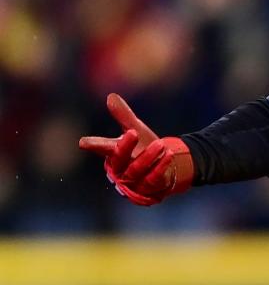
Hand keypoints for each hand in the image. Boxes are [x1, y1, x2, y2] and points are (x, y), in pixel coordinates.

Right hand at [78, 93, 193, 205]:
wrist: (164, 166)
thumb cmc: (143, 146)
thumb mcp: (136, 129)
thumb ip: (124, 116)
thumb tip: (111, 96)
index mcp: (113, 154)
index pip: (102, 148)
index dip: (94, 145)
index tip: (84, 142)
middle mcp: (120, 169)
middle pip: (118, 160)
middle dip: (124, 147)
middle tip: (132, 132)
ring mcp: (133, 181)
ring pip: (136, 170)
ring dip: (148, 157)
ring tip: (160, 144)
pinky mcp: (147, 188)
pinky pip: (152, 179)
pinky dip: (160, 168)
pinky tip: (168, 155)